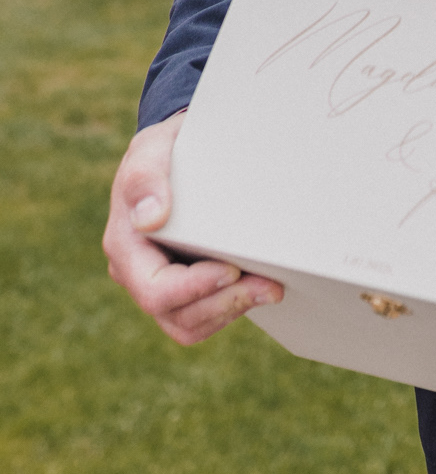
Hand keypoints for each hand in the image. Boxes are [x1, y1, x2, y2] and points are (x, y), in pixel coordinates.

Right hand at [102, 110, 282, 344]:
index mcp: (126, 245)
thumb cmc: (166, 150)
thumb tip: (150, 218)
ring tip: (271, 289)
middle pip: (176, 316)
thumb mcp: (151, 149)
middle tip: (271, 287)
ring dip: (233, 311)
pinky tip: (257, 288)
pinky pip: (203, 317)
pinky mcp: (184, 288)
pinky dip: (232, 309)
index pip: (155, 290)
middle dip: (225, 304)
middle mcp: (137, 272)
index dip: (195, 289)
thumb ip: (145, 176)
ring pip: (191, 325)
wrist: (181, 153)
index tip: (232, 270)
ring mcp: (160, 283)